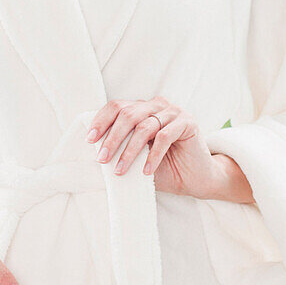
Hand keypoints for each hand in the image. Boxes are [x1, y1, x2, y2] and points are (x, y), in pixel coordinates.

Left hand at [86, 96, 224, 198]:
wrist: (196, 179)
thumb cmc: (163, 168)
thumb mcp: (136, 158)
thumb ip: (119, 150)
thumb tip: (93, 152)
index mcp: (141, 108)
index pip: (116, 106)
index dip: (101, 121)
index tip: (90, 140)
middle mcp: (156, 106)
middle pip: (128, 114)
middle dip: (112, 138)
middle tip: (102, 159)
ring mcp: (173, 112)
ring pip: (144, 126)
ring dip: (130, 151)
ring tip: (120, 170)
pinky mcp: (188, 122)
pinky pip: (164, 136)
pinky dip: (153, 155)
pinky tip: (146, 171)